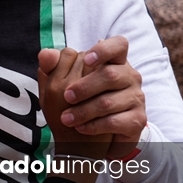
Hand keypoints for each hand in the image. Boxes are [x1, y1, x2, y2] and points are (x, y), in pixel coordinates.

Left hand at [45, 37, 146, 159]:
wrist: (96, 137)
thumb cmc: (79, 103)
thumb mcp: (62, 84)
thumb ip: (53, 67)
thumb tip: (45, 54)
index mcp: (115, 62)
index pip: (119, 45)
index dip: (104, 50)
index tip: (86, 59)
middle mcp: (130, 77)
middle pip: (110, 74)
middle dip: (84, 87)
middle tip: (66, 97)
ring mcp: (136, 98)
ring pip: (109, 101)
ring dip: (83, 110)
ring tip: (66, 118)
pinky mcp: (137, 120)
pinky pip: (114, 121)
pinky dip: (94, 125)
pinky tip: (80, 128)